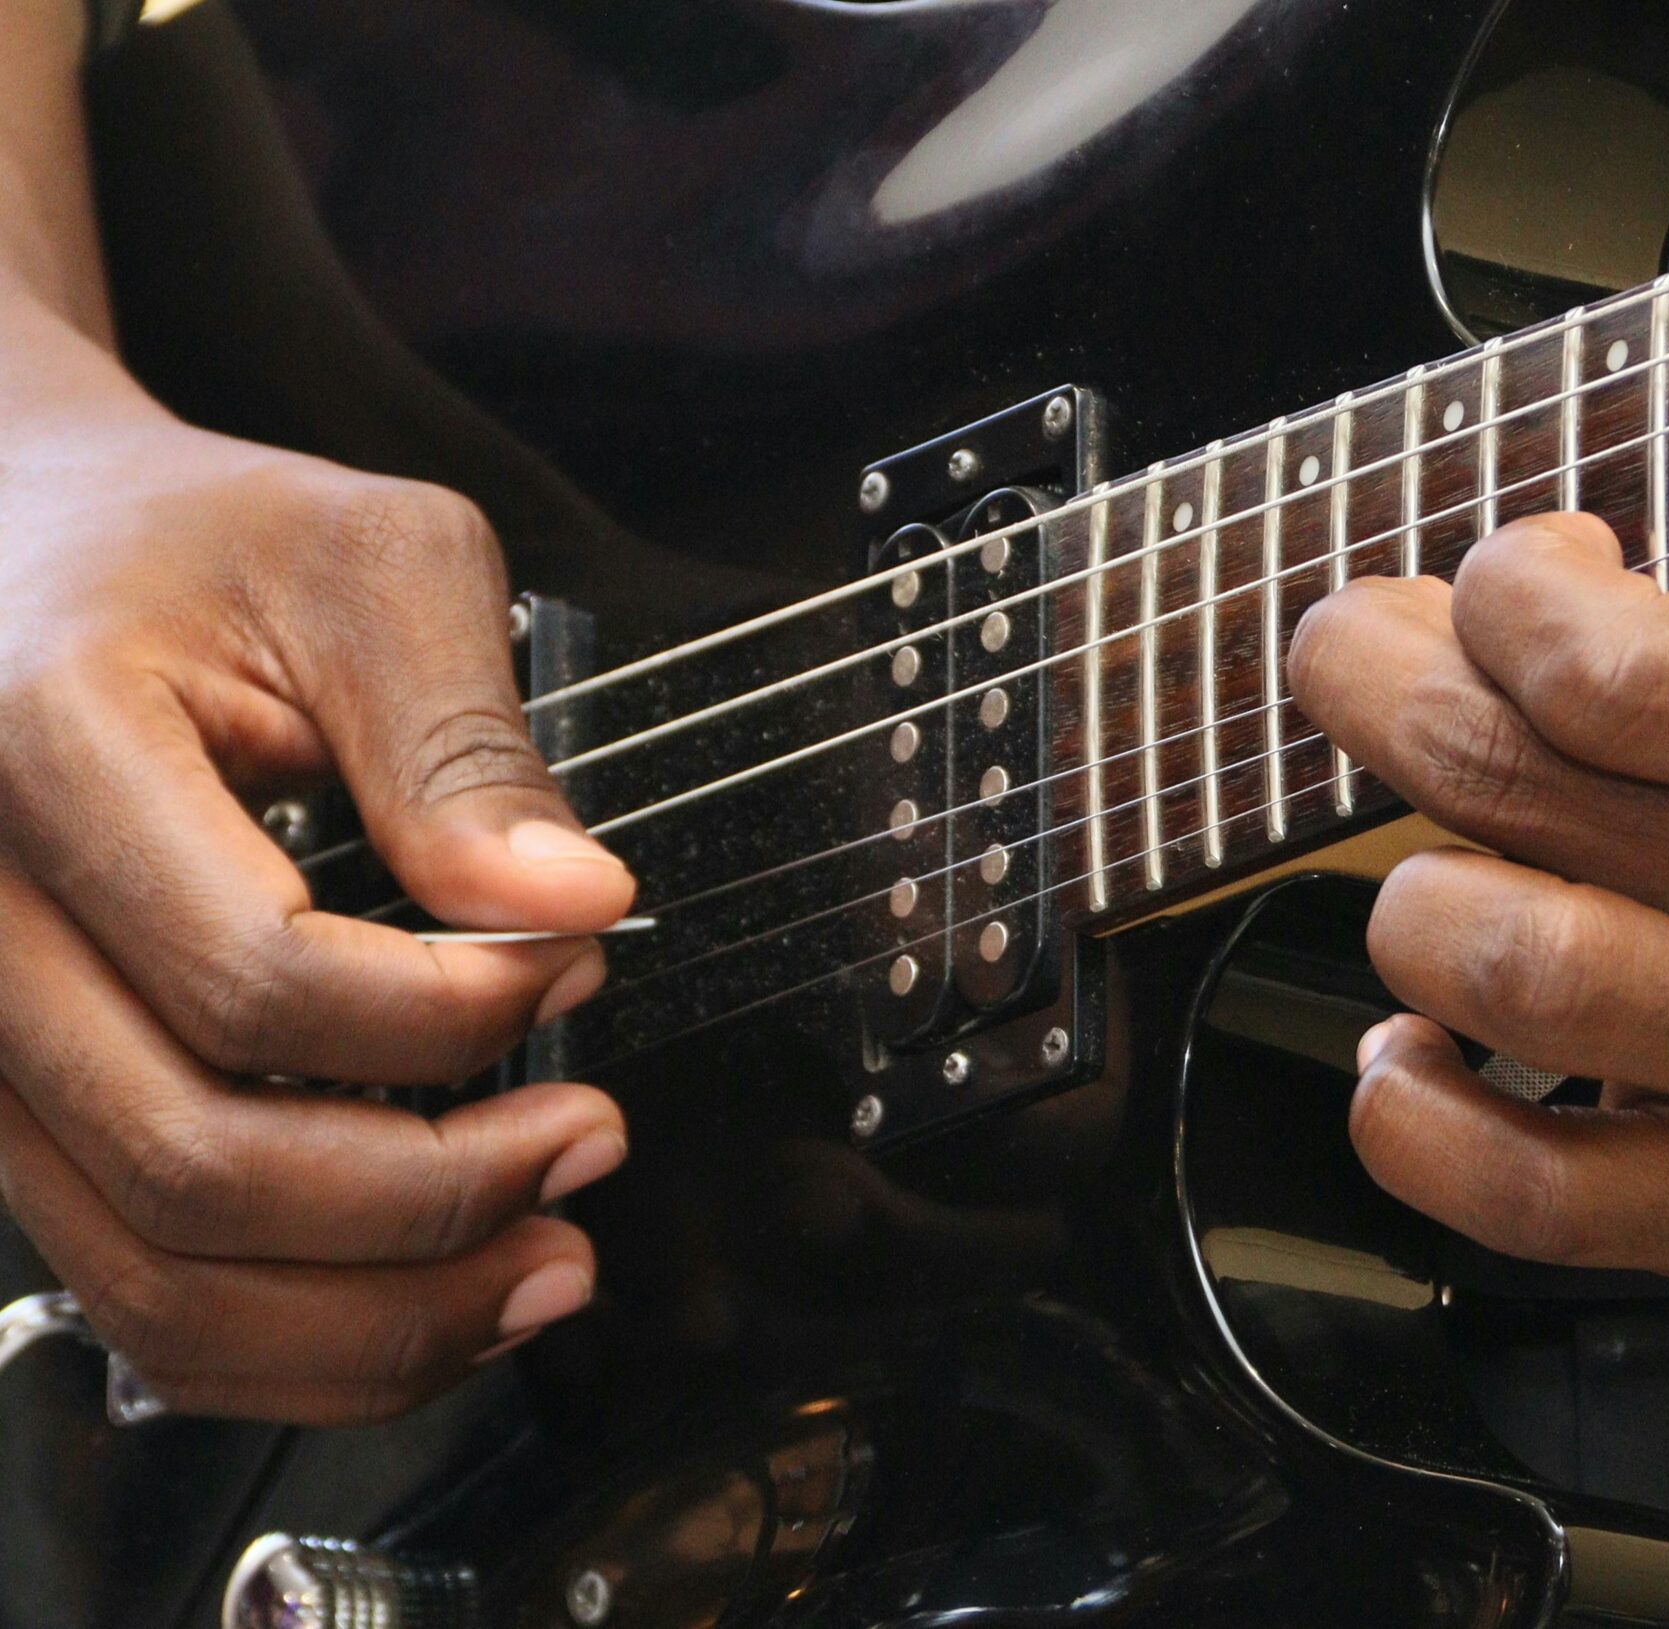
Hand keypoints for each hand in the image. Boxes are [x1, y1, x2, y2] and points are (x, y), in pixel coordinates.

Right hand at [0, 307, 633, 1422]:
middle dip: (435, 1195)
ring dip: (378, 1314)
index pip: (256, 974)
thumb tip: (573, 905)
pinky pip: (135, 1286)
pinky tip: (432, 1296)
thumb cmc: (198, 543)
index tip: (581, 960)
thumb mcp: (371, 564)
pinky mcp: (20, 1108)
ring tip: (545, 1260)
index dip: (454, 1009)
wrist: (28, 549)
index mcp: (42, 750)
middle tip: (590, 1140)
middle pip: (194, 1163)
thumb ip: (467, 740)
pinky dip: (300, 1335)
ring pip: (152, 1276)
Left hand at [1289, 51, 1668, 1280]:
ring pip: (1515, 978)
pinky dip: (1428, 1120)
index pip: (1614, 674)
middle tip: (1360, 644)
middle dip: (1383, 691)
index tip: (1517, 558)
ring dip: (1408, 885)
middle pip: (1518, 794)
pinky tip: (1416, 1031)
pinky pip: (1549, 1199)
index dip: (1503, 592)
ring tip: (1426, 827)